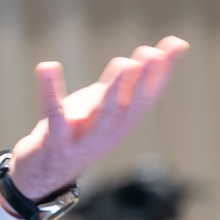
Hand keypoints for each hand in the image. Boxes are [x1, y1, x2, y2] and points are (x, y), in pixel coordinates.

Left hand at [3, 36, 187, 205]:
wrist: (43, 175)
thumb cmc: (79, 132)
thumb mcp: (106, 105)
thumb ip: (127, 81)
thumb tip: (155, 52)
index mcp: (123, 122)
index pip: (149, 96)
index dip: (162, 71)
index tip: (175, 44)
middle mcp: (108, 133)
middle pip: (130, 106)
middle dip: (142, 80)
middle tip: (151, 53)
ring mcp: (82, 140)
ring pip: (103, 116)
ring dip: (115, 90)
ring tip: (123, 64)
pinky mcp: (54, 141)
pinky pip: (54, 114)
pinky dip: (50, 91)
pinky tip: (47, 67)